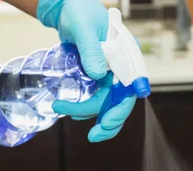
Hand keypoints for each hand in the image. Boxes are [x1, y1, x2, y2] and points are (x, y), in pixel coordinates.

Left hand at [37, 0, 135, 142]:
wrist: (68, 9)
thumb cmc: (79, 12)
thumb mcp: (84, 29)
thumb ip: (92, 50)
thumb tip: (98, 75)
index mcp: (127, 56)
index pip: (130, 89)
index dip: (121, 109)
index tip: (107, 122)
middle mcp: (122, 68)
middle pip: (121, 102)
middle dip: (108, 122)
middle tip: (92, 136)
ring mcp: (112, 74)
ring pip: (108, 104)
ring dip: (90, 114)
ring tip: (62, 108)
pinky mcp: (100, 78)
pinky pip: (98, 99)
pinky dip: (86, 108)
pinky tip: (72, 111)